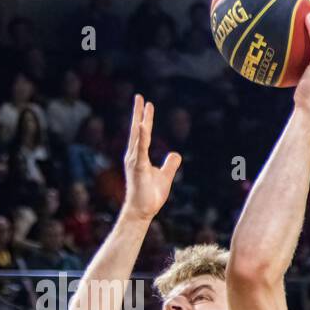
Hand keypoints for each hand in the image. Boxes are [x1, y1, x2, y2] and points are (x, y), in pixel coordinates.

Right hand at [122, 95, 181, 217]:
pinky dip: (142, 136)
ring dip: (140, 119)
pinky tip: (142, 124)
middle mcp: (134, 156)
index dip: (144, 119)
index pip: (142, 134)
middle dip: (139, 113)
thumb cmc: (150, 196)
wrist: (142, 212)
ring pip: (138, 136)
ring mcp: (135, 161)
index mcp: (139, 157)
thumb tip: (175, 153)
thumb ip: (170, 164)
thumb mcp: (164, 176)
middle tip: (140, 96)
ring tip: (142, 104)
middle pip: (137, 130)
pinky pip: (141, 149)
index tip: (147, 104)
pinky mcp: (138, 167)